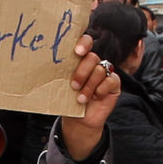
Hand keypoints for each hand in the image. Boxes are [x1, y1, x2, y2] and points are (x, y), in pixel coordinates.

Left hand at [55, 34, 121, 160]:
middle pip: (92, 57)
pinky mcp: (114, 83)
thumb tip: (48, 65)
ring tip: (81, 98)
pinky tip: (96, 97)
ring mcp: (105, 72)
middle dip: (82, 72)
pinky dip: (101, 90)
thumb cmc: (69, 100)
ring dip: (89, 86)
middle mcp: (94, 63)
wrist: (79, 120)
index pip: (85, 42)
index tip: (77, 52)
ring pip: (100, 70)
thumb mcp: (63, 85)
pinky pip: (111, 80)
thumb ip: (62, 73)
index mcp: (80, 59)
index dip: (84, 43)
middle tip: (74, 85)